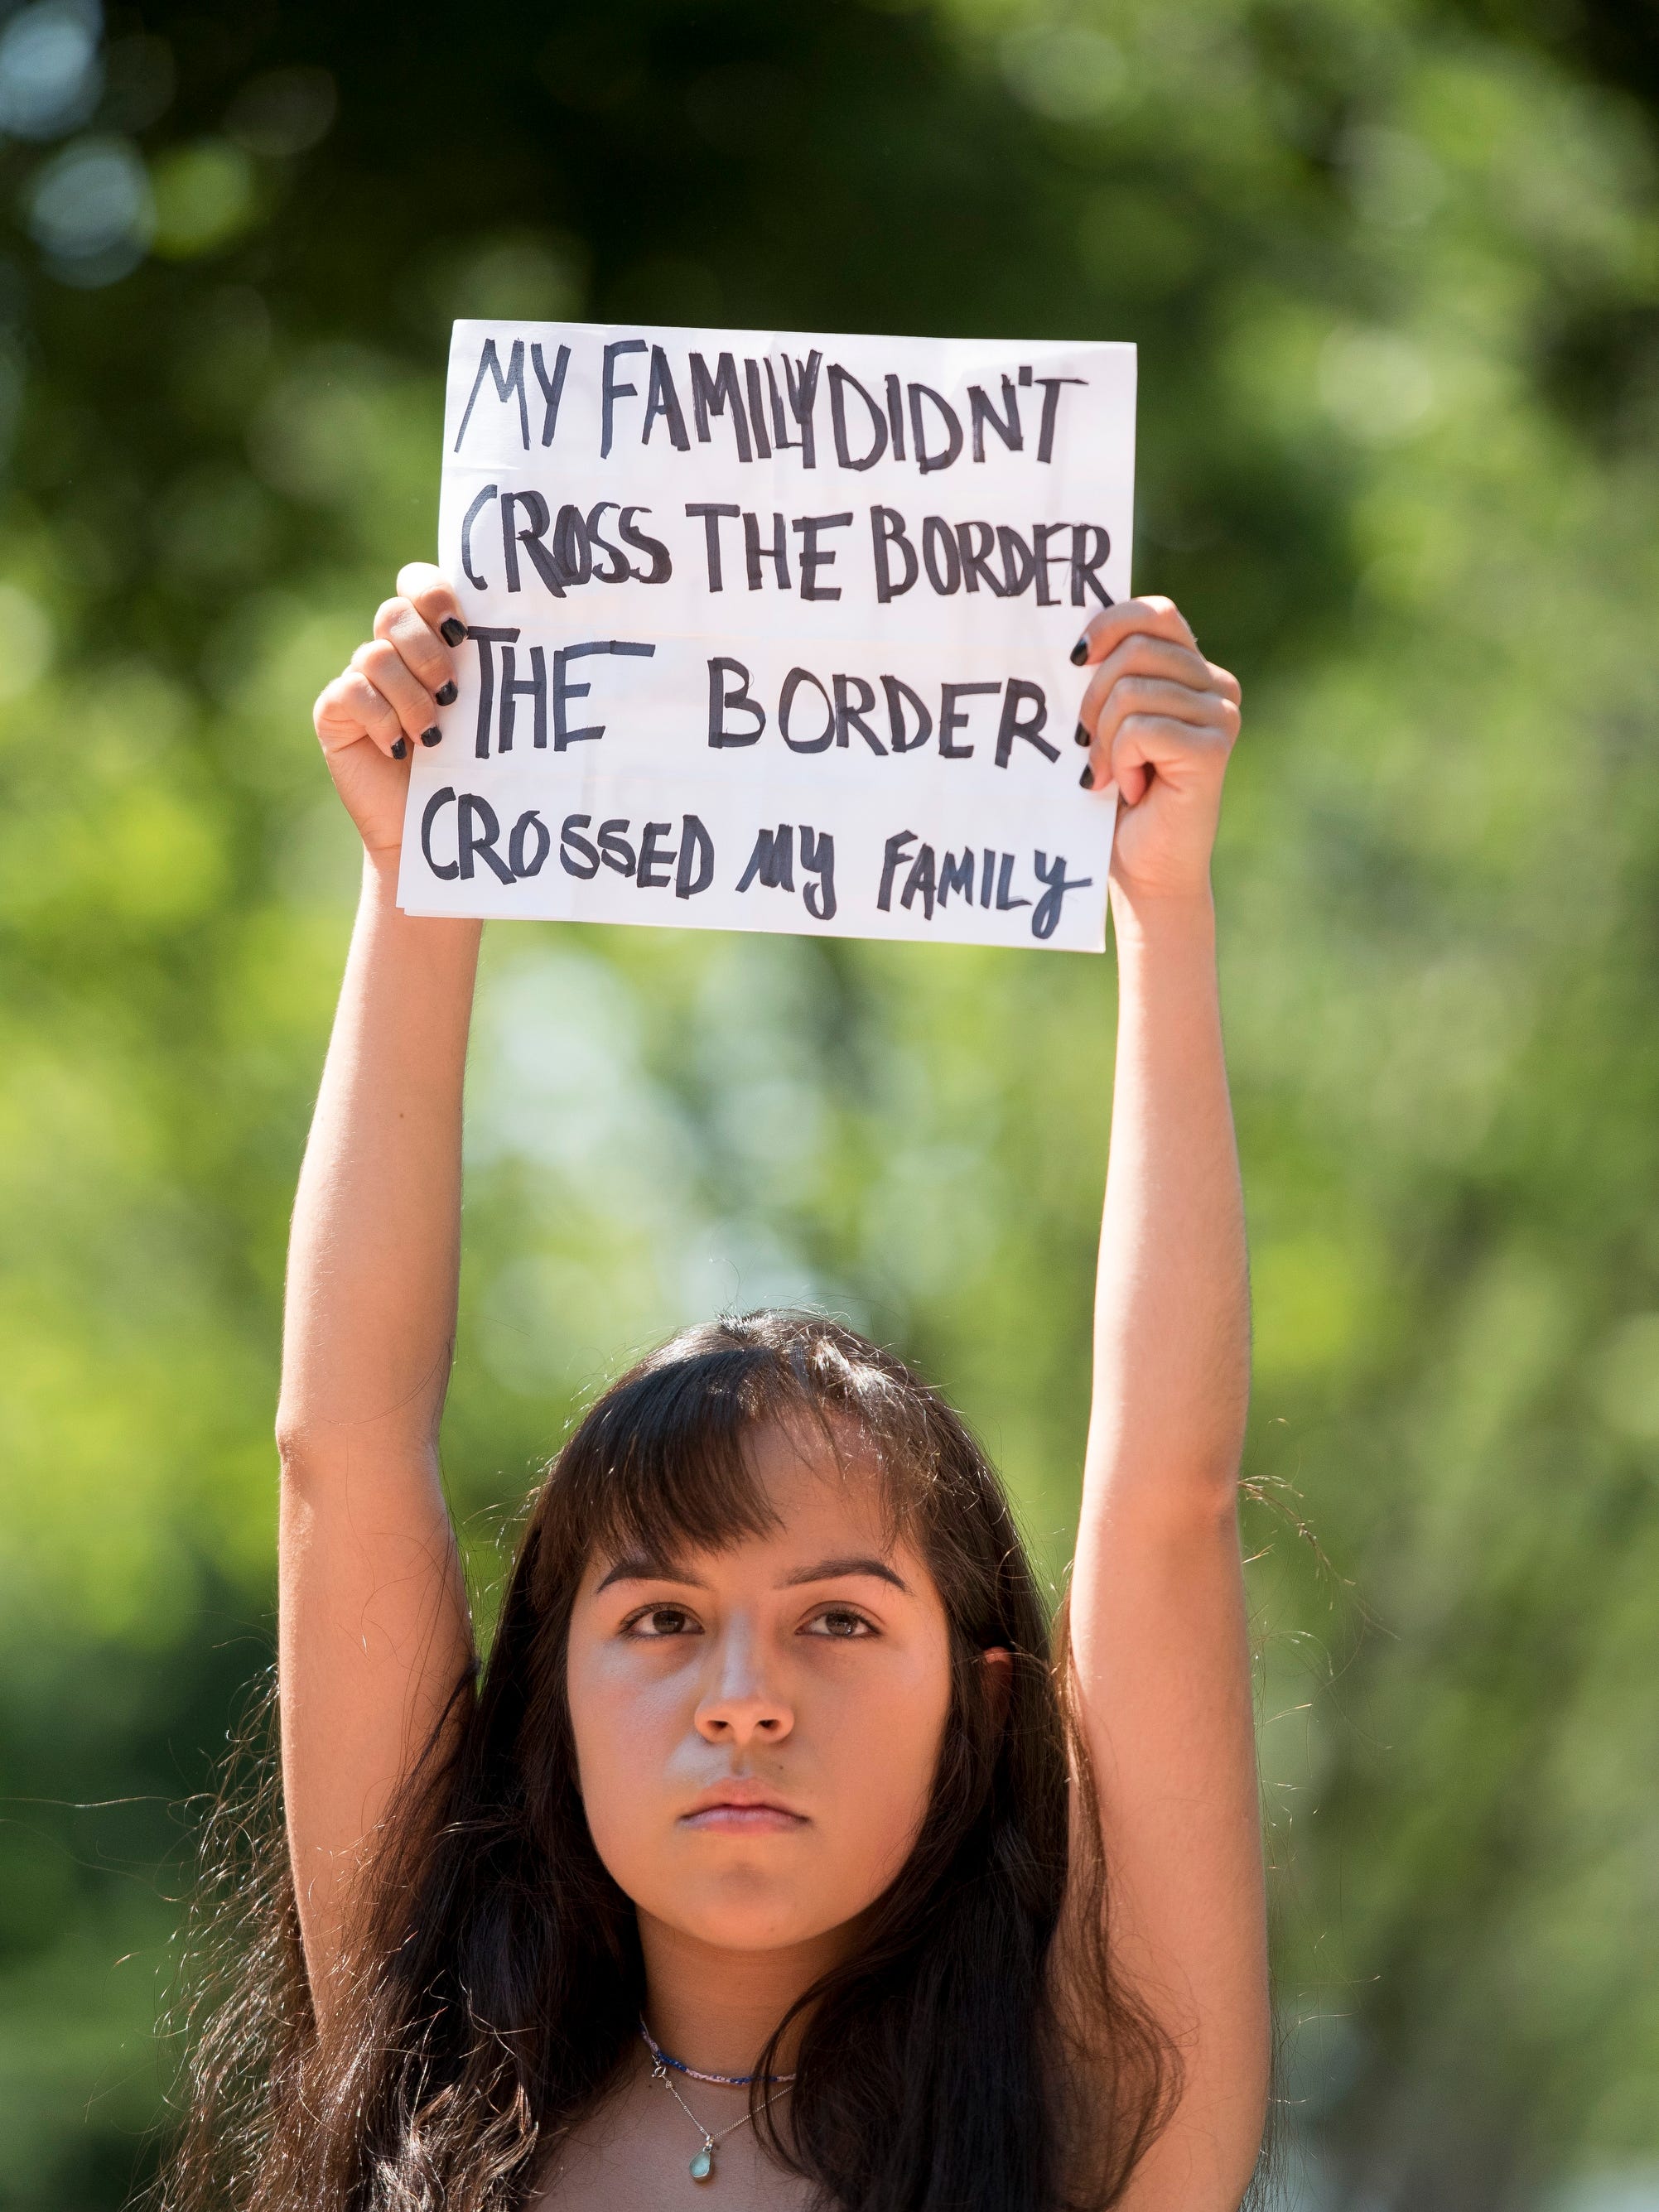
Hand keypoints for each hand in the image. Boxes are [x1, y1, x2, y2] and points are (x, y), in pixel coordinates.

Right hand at [311, 564, 466, 854]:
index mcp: (429, 641)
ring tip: (433, 735)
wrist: (432, 832)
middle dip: (426, 651)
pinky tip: (401, 748)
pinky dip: (382, 718)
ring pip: (374, 654)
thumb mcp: (487, 716)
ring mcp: (360, 681)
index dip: (434, 593)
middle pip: (394, 613)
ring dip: (410, 695)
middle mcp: (391, 653)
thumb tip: (541, 638)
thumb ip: (493, 672)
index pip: (419, 584)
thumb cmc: (470, 772)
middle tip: (451, 692)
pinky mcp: (335, 713)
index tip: (461, 631)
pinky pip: (351, 691)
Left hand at [1073, 597, 1240, 904]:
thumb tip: (1071, 641)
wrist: (1143, 871)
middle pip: (1135, 648)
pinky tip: (1131, 788)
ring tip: (1112, 774)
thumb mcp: (1106, 724)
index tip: (1076, 659)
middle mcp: (1217, 685)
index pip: (1155, 614)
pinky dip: (1120, 760)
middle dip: (1093, 698)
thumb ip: (1107, 677)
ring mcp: (1220, 715)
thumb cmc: (1116, 799)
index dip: (1109, 624)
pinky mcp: (1213, 748)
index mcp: (1192, 670)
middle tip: (1088, 745)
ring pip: (1132, 690)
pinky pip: (1141, 728)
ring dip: (1104, 739)